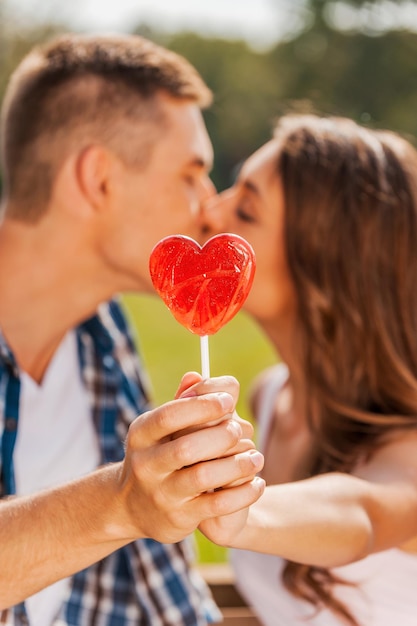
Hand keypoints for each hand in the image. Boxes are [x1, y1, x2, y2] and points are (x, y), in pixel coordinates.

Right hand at [116, 374, 264, 542]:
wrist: (133, 506)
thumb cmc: (160, 452)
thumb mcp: (164, 426)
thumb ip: (185, 399)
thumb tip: (200, 374)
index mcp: (142, 434)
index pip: (169, 416)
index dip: (202, 406)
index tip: (230, 400)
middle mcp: (146, 464)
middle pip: (186, 447)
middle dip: (221, 436)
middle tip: (241, 430)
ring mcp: (161, 493)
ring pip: (203, 477)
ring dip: (237, 465)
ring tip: (256, 457)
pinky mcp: (179, 518)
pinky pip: (217, 505)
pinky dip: (243, 493)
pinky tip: (257, 483)